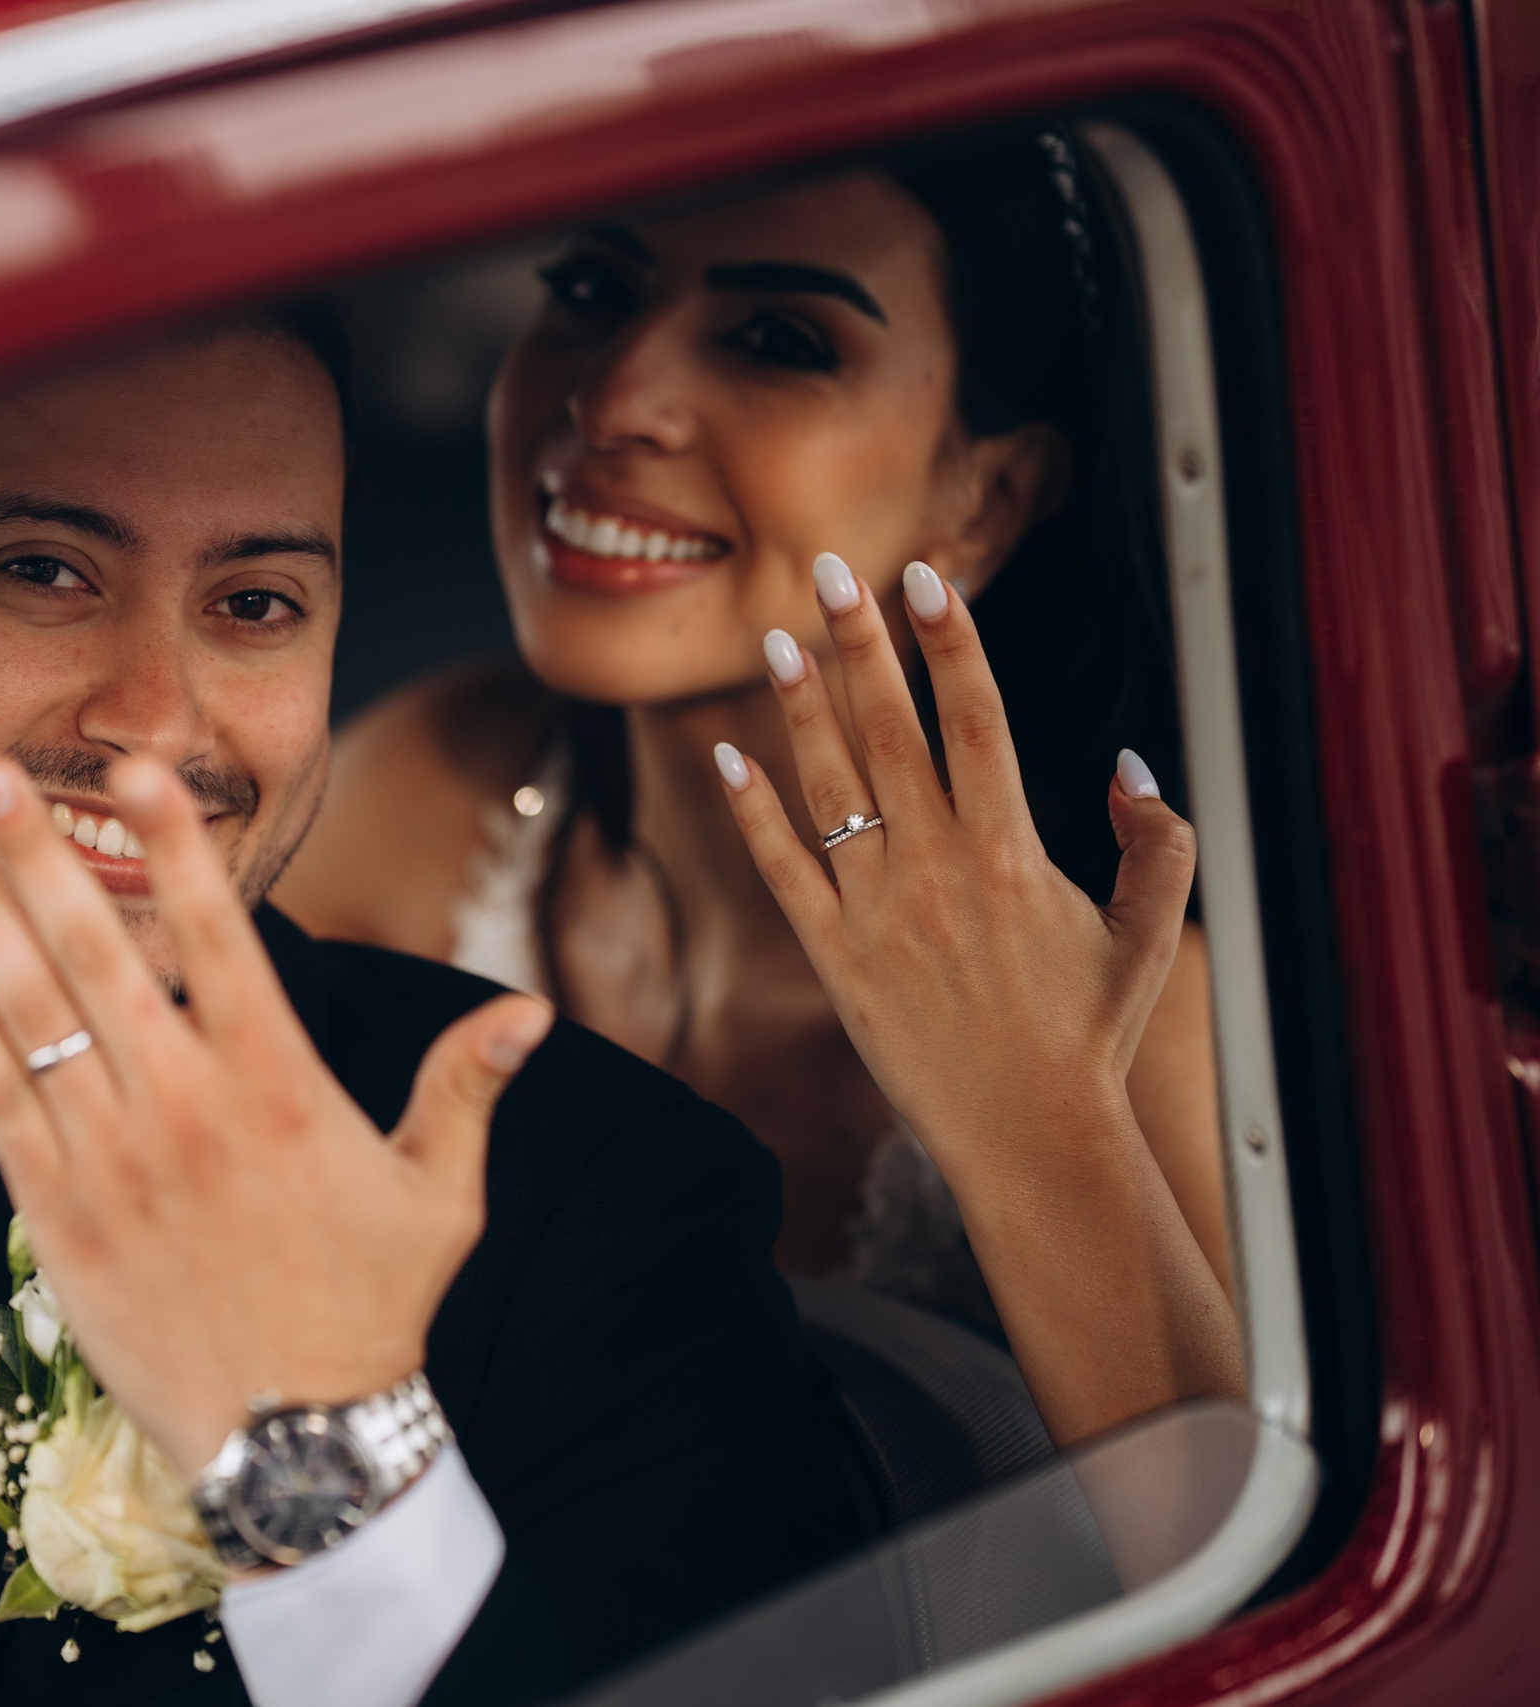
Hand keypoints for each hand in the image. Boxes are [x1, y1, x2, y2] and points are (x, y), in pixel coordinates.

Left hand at [0, 755, 553, 1476]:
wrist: (292, 1446)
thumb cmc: (369, 1310)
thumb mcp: (438, 1196)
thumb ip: (466, 1088)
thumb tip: (532, 1009)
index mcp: (280, 1087)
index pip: (219, 938)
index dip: (177, 846)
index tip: (137, 769)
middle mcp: (186, 1109)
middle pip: (99, 955)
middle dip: (37, 854)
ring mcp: (114, 1162)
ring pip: (33, 1015)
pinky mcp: (59, 1219)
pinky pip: (0, 1103)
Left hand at [718, 553, 1240, 1441]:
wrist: (1029, 1139)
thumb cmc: (1089, 1036)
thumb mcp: (1148, 934)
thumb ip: (1158, 842)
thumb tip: (1132, 762)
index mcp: (1014, 852)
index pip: (977, 720)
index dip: (951, 642)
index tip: (927, 577)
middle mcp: (939, 870)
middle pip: (892, 732)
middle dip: (863, 643)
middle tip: (833, 567)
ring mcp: (879, 913)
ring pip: (830, 788)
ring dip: (800, 709)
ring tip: (778, 639)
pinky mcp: (833, 958)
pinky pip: (782, 869)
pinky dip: (751, 812)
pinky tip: (724, 756)